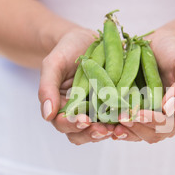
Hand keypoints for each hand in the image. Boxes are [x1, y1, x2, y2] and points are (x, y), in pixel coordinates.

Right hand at [38, 27, 114, 144]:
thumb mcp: (53, 64)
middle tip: (103, 129)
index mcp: (60, 107)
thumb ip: (47, 88)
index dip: (72, 125)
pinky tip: (128, 119)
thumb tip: (47, 115)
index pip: (63, 124)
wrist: (86, 40)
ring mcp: (95, 112)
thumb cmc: (66, 51)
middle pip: (80, 134)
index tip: (83, 120)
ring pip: (98, 131)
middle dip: (91, 134)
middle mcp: (77, 113)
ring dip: (107, 132)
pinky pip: (115, 121)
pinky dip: (120, 123)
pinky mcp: (111, 107)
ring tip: (117, 128)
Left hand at [115, 29, 174, 142]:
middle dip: (136, 128)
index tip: (138, 113)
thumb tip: (169, 109)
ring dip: (124, 131)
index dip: (153, 122)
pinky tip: (105, 123)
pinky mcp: (136, 117)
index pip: (169, 126)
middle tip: (120, 117)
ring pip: (137, 135)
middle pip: (152, 135)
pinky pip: (126, 128)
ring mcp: (151, 122)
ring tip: (109, 125)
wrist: (160, 45)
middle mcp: (169, 123)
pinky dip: (116, 127)